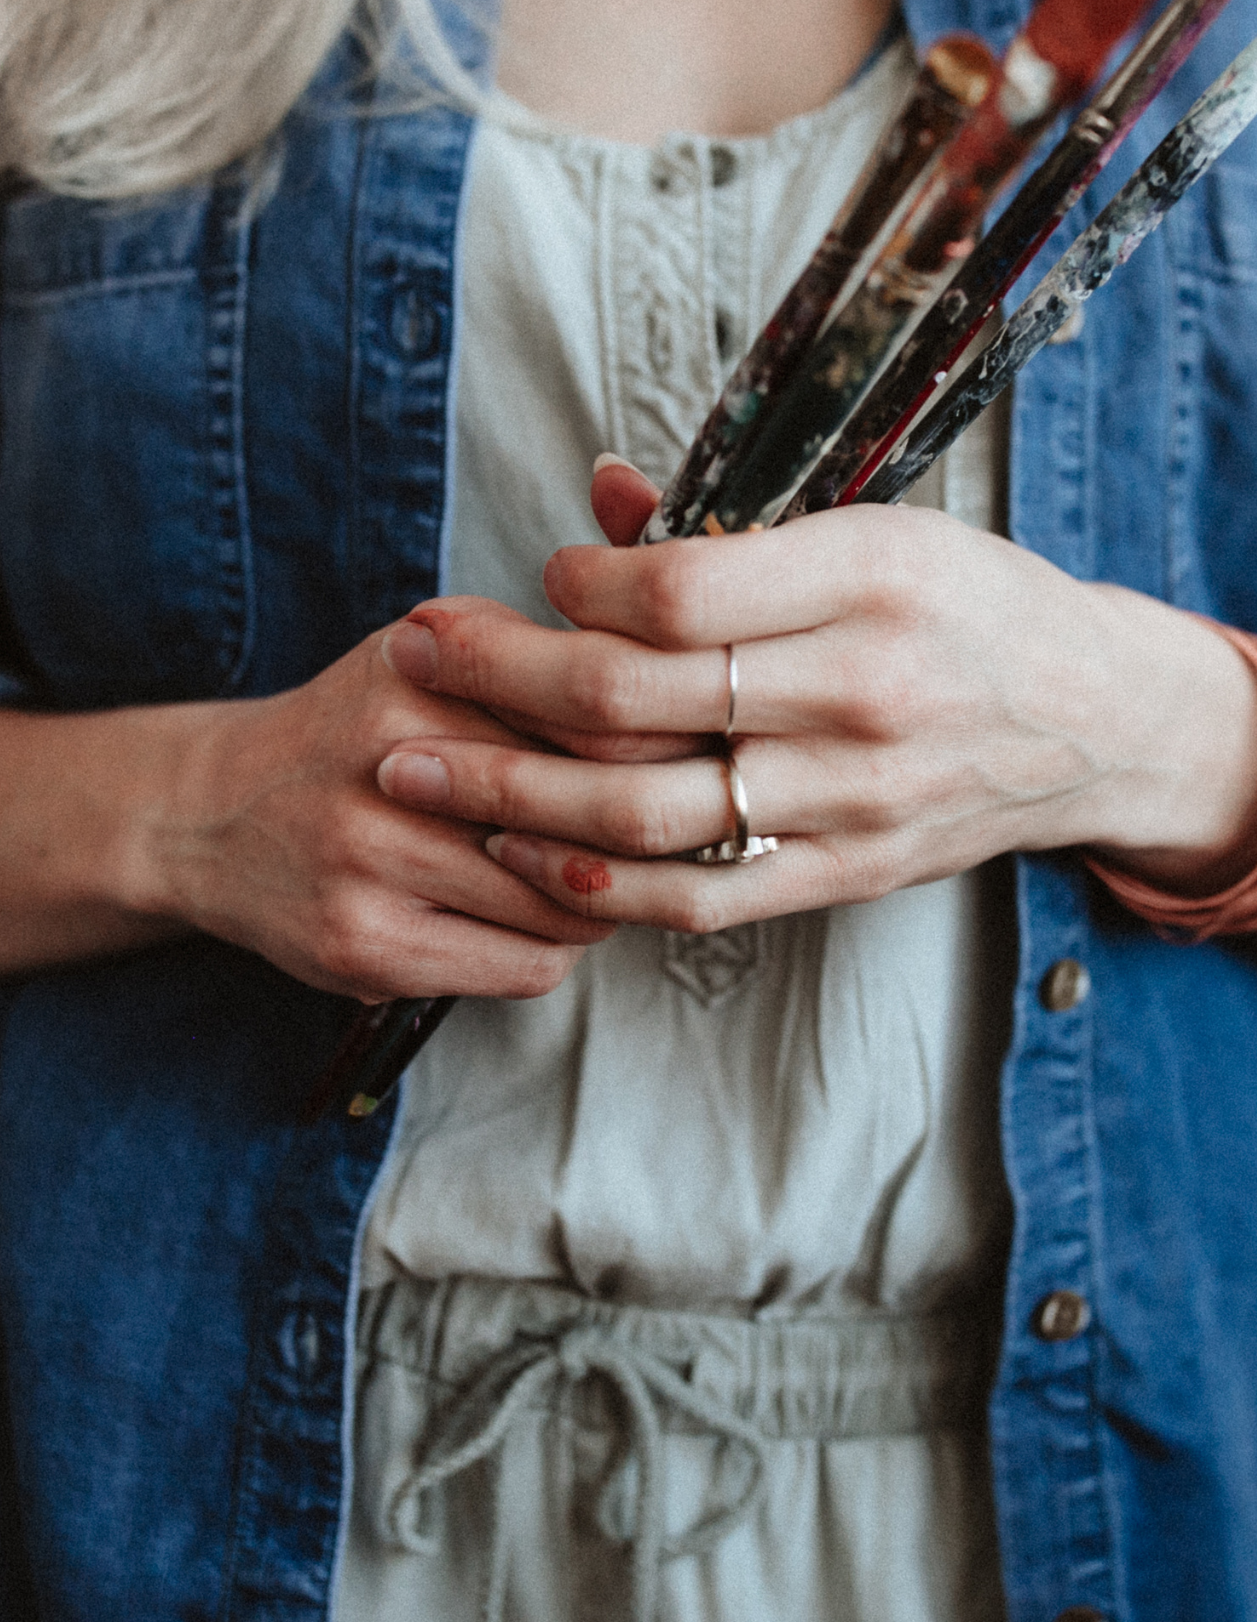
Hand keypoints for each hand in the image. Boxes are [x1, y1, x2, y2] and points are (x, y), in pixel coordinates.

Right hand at [128, 627, 618, 1000]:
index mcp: (420, 679)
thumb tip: (666, 702)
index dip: (656, 755)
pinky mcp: (363, 947)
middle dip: (640, 836)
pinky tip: (531, 920)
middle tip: (657, 833)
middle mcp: (391, 767)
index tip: (679, 767)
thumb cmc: (355, 730)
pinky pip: (521, 967)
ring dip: (599, 902)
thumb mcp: (426, 654)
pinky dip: (550, 950)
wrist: (212, 815)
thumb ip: (531, 656)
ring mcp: (371, 864)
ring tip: (590, 878)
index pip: (593, 730)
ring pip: (564, 906)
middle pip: (588, 823)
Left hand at [371, 466, 1256, 936]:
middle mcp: (864, 693)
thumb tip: (602, 493)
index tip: (543, 577)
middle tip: (409, 653)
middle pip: (638, 698)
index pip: (679, 593)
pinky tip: (520, 855)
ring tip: (414, 769)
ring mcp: (856, 798)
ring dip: (511, 794)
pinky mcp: (849, 872)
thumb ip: (737, 526)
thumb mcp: (884, 525)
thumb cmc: (977, 602)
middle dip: (497, 677)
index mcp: (874, 577)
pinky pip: (702, 897)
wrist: (1096, 720)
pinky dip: (597, 884)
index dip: (580, 585)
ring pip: (648, 810)